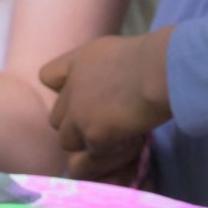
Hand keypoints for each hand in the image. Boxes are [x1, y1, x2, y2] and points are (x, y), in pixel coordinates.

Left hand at [42, 30, 171, 182]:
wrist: (159, 71)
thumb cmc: (152, 57)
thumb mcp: (118, 52)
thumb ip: (102, 69)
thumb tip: (107, 86)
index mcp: (78, 62)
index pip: (48, 77)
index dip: (62, 90)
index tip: (82, 96)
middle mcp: (72, 88)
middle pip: (56, 118)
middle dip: (76, 125)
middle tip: (105, 124)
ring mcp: (78, 113)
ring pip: (68, 141)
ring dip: (89, 142)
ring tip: (117, 136)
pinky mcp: (92, 135)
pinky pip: (94, 154)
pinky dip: (111, 151)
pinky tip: (131, 139)